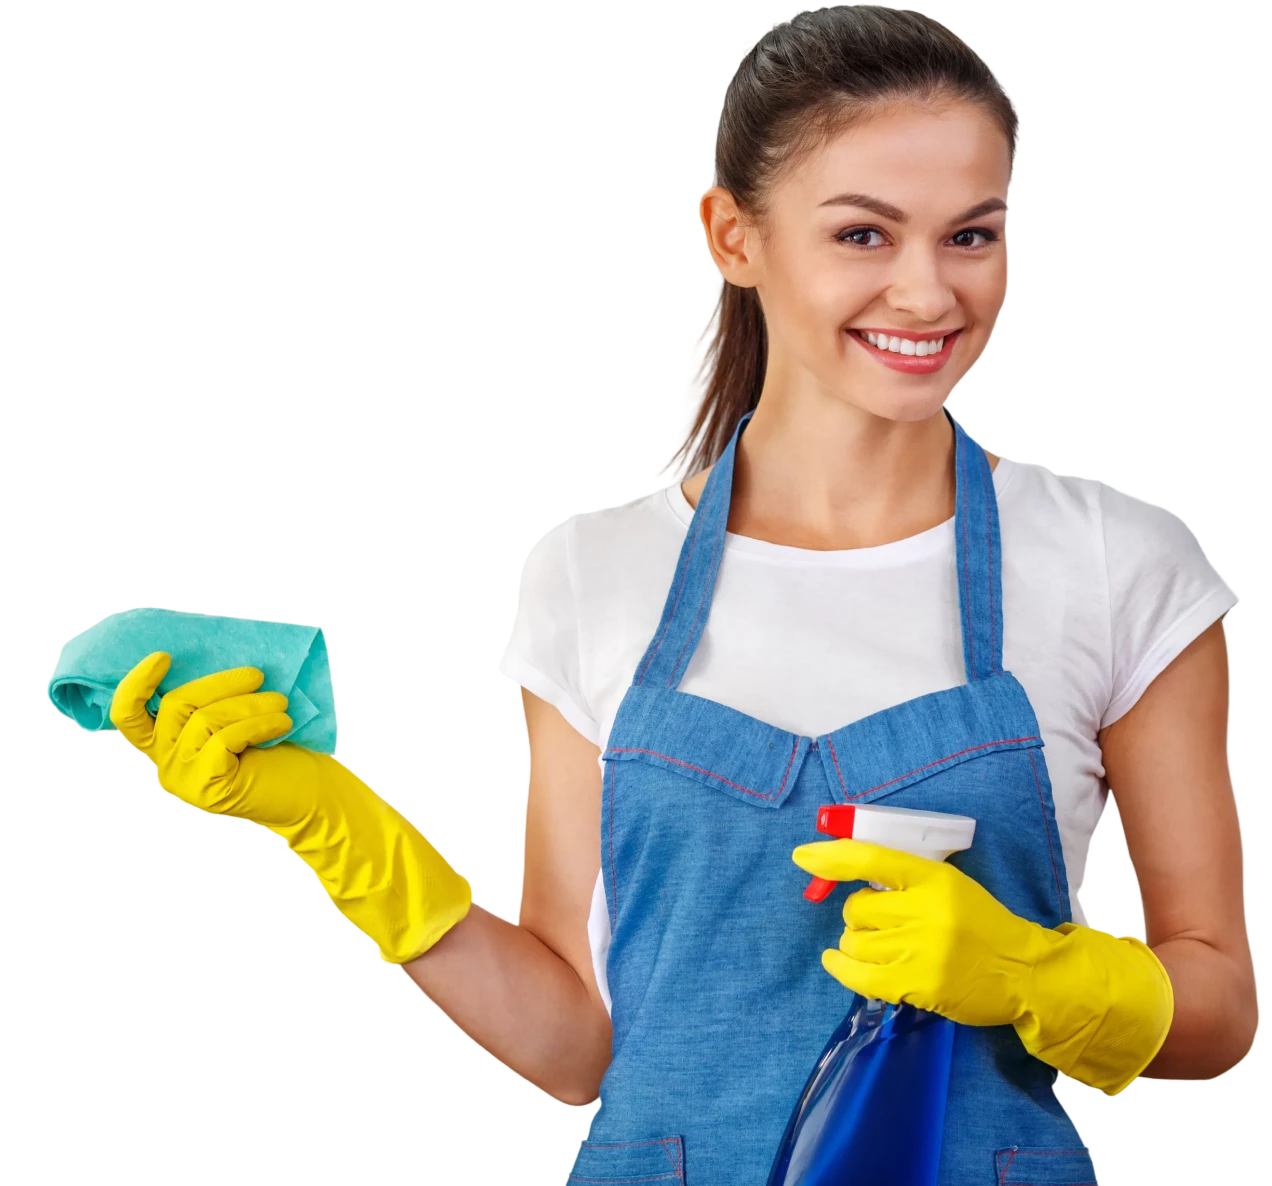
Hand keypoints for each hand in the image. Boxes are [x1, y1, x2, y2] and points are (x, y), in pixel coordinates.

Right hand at [110, 651, 294, 822]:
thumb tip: (210, 664)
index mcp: (165, 742)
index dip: (135, 685)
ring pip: (205, 720)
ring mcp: (182, 777)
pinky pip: (225, 739)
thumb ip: (209, 702)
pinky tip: (281, 723)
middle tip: (257, 675)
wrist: (303, 794)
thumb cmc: (271, 752)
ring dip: (249, 704)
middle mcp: (166, 762)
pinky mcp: (204, 787)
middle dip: (219, 683)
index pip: (127, 716)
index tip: (163, 657)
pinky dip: (258, 724)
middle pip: (175, 705)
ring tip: (280, 702)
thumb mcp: (231, 720)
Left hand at [791, 838, 1053, 1027]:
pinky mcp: (915, 985)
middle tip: (881, 924)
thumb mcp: (949, 886)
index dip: (832, 857)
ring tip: (882, 947)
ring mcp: (920, 950)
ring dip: (858, 944)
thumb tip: (845, 873)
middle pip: (857, 908)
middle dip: (859, 916)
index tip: (803, 856)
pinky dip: (841, 968)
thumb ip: (905, 880)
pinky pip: (859, 976)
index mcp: (934, 878)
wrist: (1023, 972)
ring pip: (855, 942)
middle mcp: (925, 911)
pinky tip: (836, 961)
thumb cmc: (981, 924)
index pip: (872, 859)